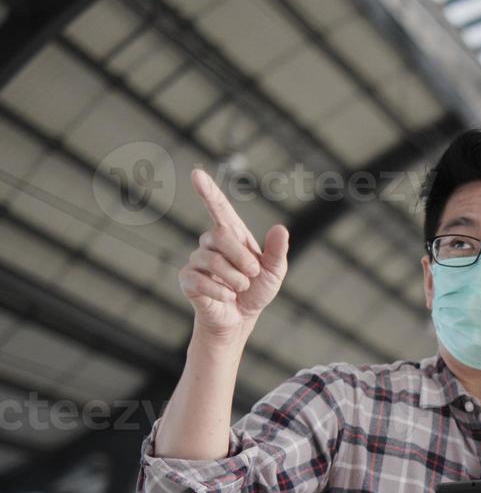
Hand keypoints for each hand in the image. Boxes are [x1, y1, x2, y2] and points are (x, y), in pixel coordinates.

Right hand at [180, 169, 288, 342]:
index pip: (219, 208)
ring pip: (212, 260)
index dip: (208, 192)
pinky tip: (228, 297)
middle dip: (242, 258)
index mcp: (233, 235)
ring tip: (240, 289)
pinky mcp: (187, 279)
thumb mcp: (274, 271)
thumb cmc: (257, 290)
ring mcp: (197, 260)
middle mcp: (211, 243)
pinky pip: (200, 280)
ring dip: (235, 279)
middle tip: (252, 274)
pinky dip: (221, 292)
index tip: (196, 174)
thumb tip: (280, 229)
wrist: (241, 318)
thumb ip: (277, 251)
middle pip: (220, 236)